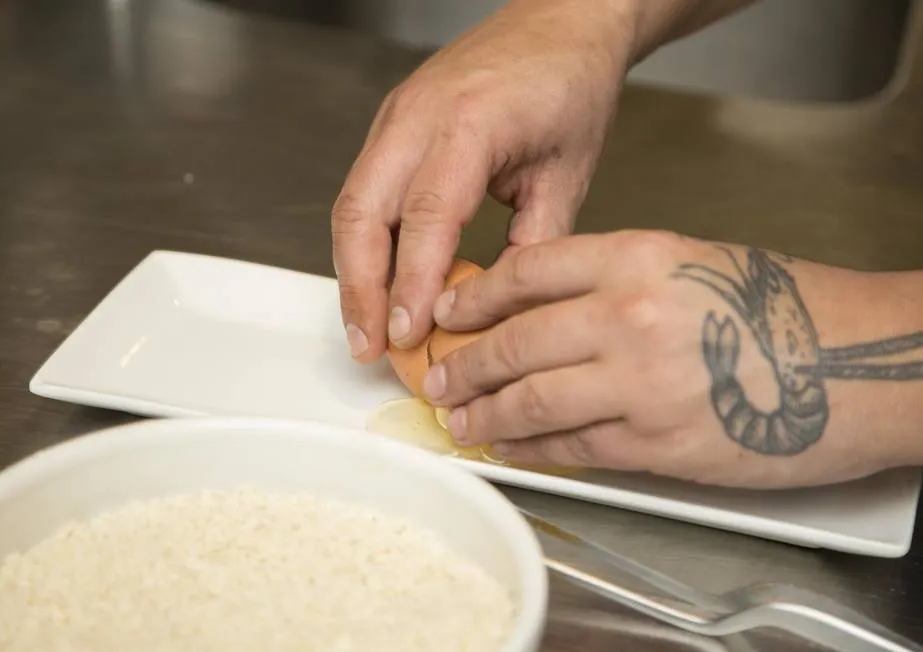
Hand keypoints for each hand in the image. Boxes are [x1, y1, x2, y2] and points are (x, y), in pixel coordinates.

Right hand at [331, 0, 635, 361]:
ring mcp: (397, 116)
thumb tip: (500, 307)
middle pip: (362, 211)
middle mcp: (419, 114)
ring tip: (365, 329)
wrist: (562, 20)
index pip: (426, 216)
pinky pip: (363, 190)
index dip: (411, 283)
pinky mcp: (392, 124)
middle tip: (371, 347)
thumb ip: (533, 244)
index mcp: (471, 122)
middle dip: (360, 289)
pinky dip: (363, 243)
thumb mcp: (568, 173)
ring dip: (352, 272)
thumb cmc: (571, 83)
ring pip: (351, 204)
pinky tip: (375, 283)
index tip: (410, 336)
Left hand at [418, 230, 918, 488]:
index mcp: (639, 256)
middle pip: (515, 341)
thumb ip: (620, 279)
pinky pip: (572, 448)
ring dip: (484, 415)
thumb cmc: (789, 309)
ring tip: (458, 421)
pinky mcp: (656, 444)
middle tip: (437, 376)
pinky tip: (508, 450)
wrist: (863, 366)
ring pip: (532, 401)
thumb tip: (548, 309)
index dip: (475, 296)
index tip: (447, 311)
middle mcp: (629, 315)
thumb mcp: (699, 261)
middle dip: (463, 364)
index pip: (527, 271)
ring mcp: (639, 383)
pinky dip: (530, 451)